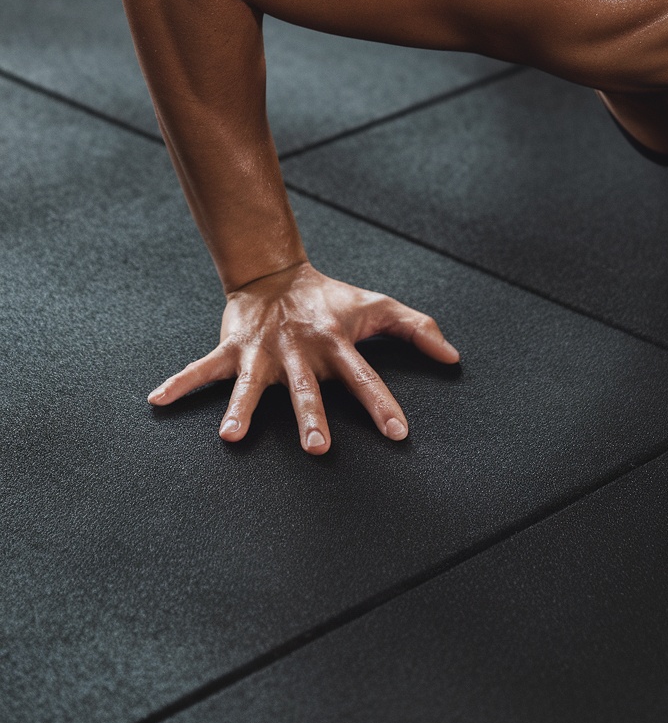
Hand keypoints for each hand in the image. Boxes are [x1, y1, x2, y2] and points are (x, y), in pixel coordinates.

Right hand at [147, 261, 458, 453]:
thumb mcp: (377, 307)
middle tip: (318, 448)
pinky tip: (157, 400)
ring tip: (232, 437)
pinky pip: (202, 369)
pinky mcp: (233, 349)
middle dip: (311, 416)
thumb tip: (454, 357)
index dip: (382, 404)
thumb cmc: (331, 300)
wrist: (275, 274)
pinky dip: (179, 383)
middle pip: (308, 388)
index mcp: (336, 344)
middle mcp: (300, 350)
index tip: (398, 434)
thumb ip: (417, 328)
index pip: (365, 377)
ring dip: (242, 409)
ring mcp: (263, 351)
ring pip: (251, 384)